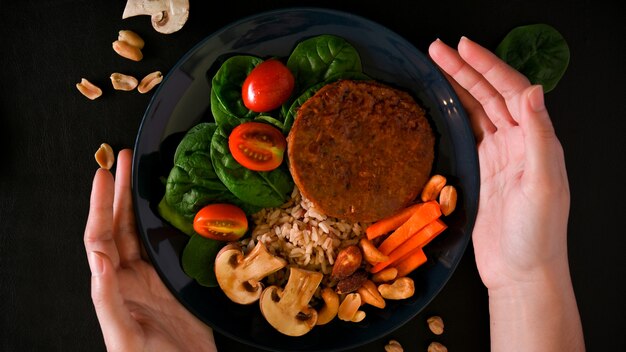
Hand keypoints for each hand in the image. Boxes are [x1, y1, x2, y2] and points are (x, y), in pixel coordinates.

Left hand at [84, 149, 216, 351]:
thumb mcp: (125, 337)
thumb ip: (108, 301)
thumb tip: (97, 261)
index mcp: (111, 287)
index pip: (99, 237)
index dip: (100, 205)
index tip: (103, 176)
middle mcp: (127, 278)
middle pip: (119, 226)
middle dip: (119, 191)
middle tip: (124, 159)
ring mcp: (151, 279)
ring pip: (140, 231)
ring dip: (138, 201)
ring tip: (141, 172)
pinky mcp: (173, 283)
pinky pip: (166, 245)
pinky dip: (166, 224)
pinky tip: (172, 208)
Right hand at [429, 37, 583, 350]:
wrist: (521, 272)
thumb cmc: (537, 235)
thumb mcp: (544, 185)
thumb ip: (540, 137)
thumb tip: (533, 92)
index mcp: (536, 140)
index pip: (512, 91)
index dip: (487, 67)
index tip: (463, 48)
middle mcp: (519, 143)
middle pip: (490, 95)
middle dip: (465, 70)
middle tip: (437, 50)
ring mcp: (499, 157)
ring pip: (477, 111)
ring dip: (458, 88)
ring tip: (435, 67)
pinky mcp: (482, 172)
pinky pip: (467, 134)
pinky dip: (454, 116)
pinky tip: (441, 105)